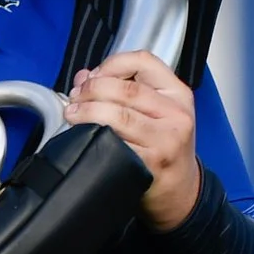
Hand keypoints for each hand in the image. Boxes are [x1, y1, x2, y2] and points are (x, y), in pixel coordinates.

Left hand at [64, 50, 199, 231]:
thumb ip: (124, 88)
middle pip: (126, 88)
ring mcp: (166, 139)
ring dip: (88, 110)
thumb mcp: (157, 112)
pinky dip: (95, 134)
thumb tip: (84, 76)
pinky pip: (116, 142)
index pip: (143, 61)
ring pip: (119, 114)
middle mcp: (176, 114)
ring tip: (73, 113)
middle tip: (75, 97)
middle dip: (92, 89)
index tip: (93, 75)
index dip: (111, 64)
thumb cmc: (163, 148)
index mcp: (178, 94)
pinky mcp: (151, 162)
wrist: (180, 192)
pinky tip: (84, 134)